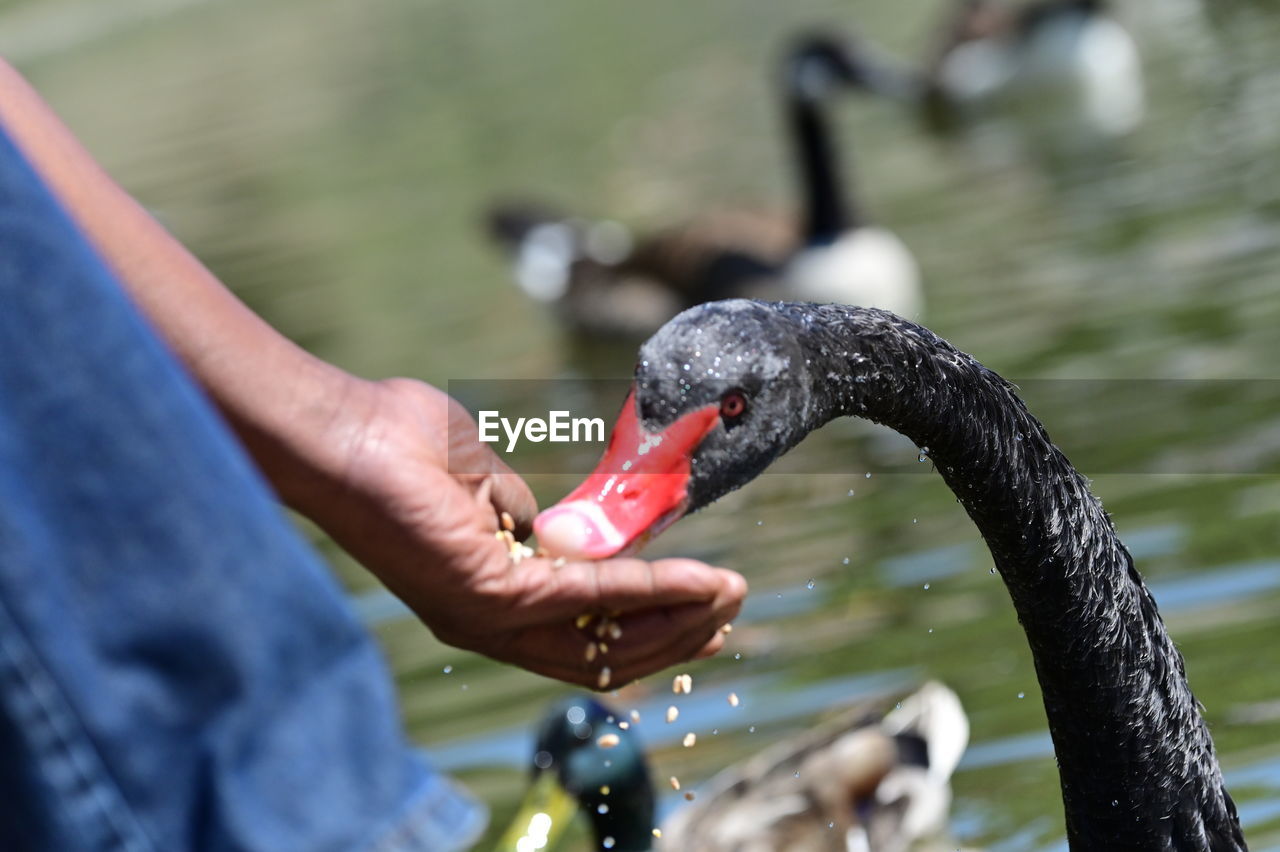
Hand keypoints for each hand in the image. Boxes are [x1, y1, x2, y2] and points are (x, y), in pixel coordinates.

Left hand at [299, 377, 746, 687]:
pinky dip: (653, 588)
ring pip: (608, 638)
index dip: (648, 627)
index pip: (584, 636)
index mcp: (489, 598)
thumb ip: (525, 514)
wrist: (345, 432)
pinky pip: (594, 597)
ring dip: (678, 616)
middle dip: (676, 632)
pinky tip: (696, 577)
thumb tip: (560, 527)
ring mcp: (491, 616)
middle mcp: (492, 623)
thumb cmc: (402, 443)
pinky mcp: (493, 595)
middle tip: (732, 607)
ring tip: (729, 594)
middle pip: (605, 653)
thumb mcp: (486, 482)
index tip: (702, 607)